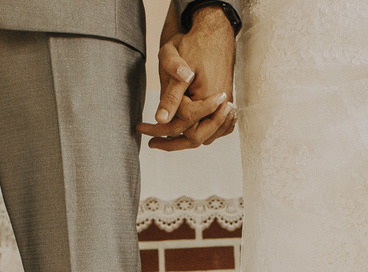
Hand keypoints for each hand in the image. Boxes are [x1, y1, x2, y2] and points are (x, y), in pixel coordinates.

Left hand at [136, 5, 236, 150]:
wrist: (216, 33)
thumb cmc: (193, 43)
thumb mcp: (174, 61)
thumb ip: (170, 92)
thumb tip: (162, 118)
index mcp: (208, 96)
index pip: (183, 123)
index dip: (159, 128)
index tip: (141, 128)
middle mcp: (220, 105)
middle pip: (196, 138)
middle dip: (172, 143)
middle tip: (151, 143)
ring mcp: (226, 106)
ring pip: (207, 137)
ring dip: (185, 142)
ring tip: (164, 140)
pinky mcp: (227, 105)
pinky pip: (217, 130)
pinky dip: (201, 135)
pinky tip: (185, 134)